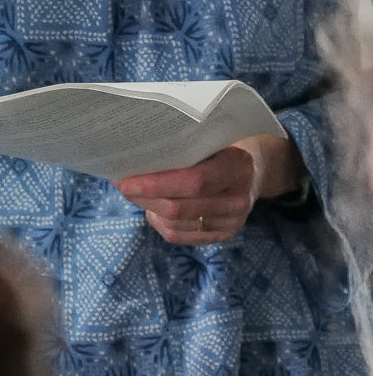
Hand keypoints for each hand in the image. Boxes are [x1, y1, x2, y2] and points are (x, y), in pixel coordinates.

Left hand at [117, 132, 301, 244]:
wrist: (254, 170)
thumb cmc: (220, 148)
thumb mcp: (209, 139)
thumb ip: (179, 147)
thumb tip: (128, 153)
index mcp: (236, 167)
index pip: (193, 181)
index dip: (155, 184)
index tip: (125, 180)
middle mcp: (238, 198)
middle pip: (179, 207)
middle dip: (143, 197)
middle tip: (120, 184)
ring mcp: (233, 221)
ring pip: (176, 224)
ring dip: (147, 208)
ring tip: (133, 192)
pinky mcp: (224, 234)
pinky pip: (180, 236)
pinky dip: (158, 222)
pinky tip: (152, 208)